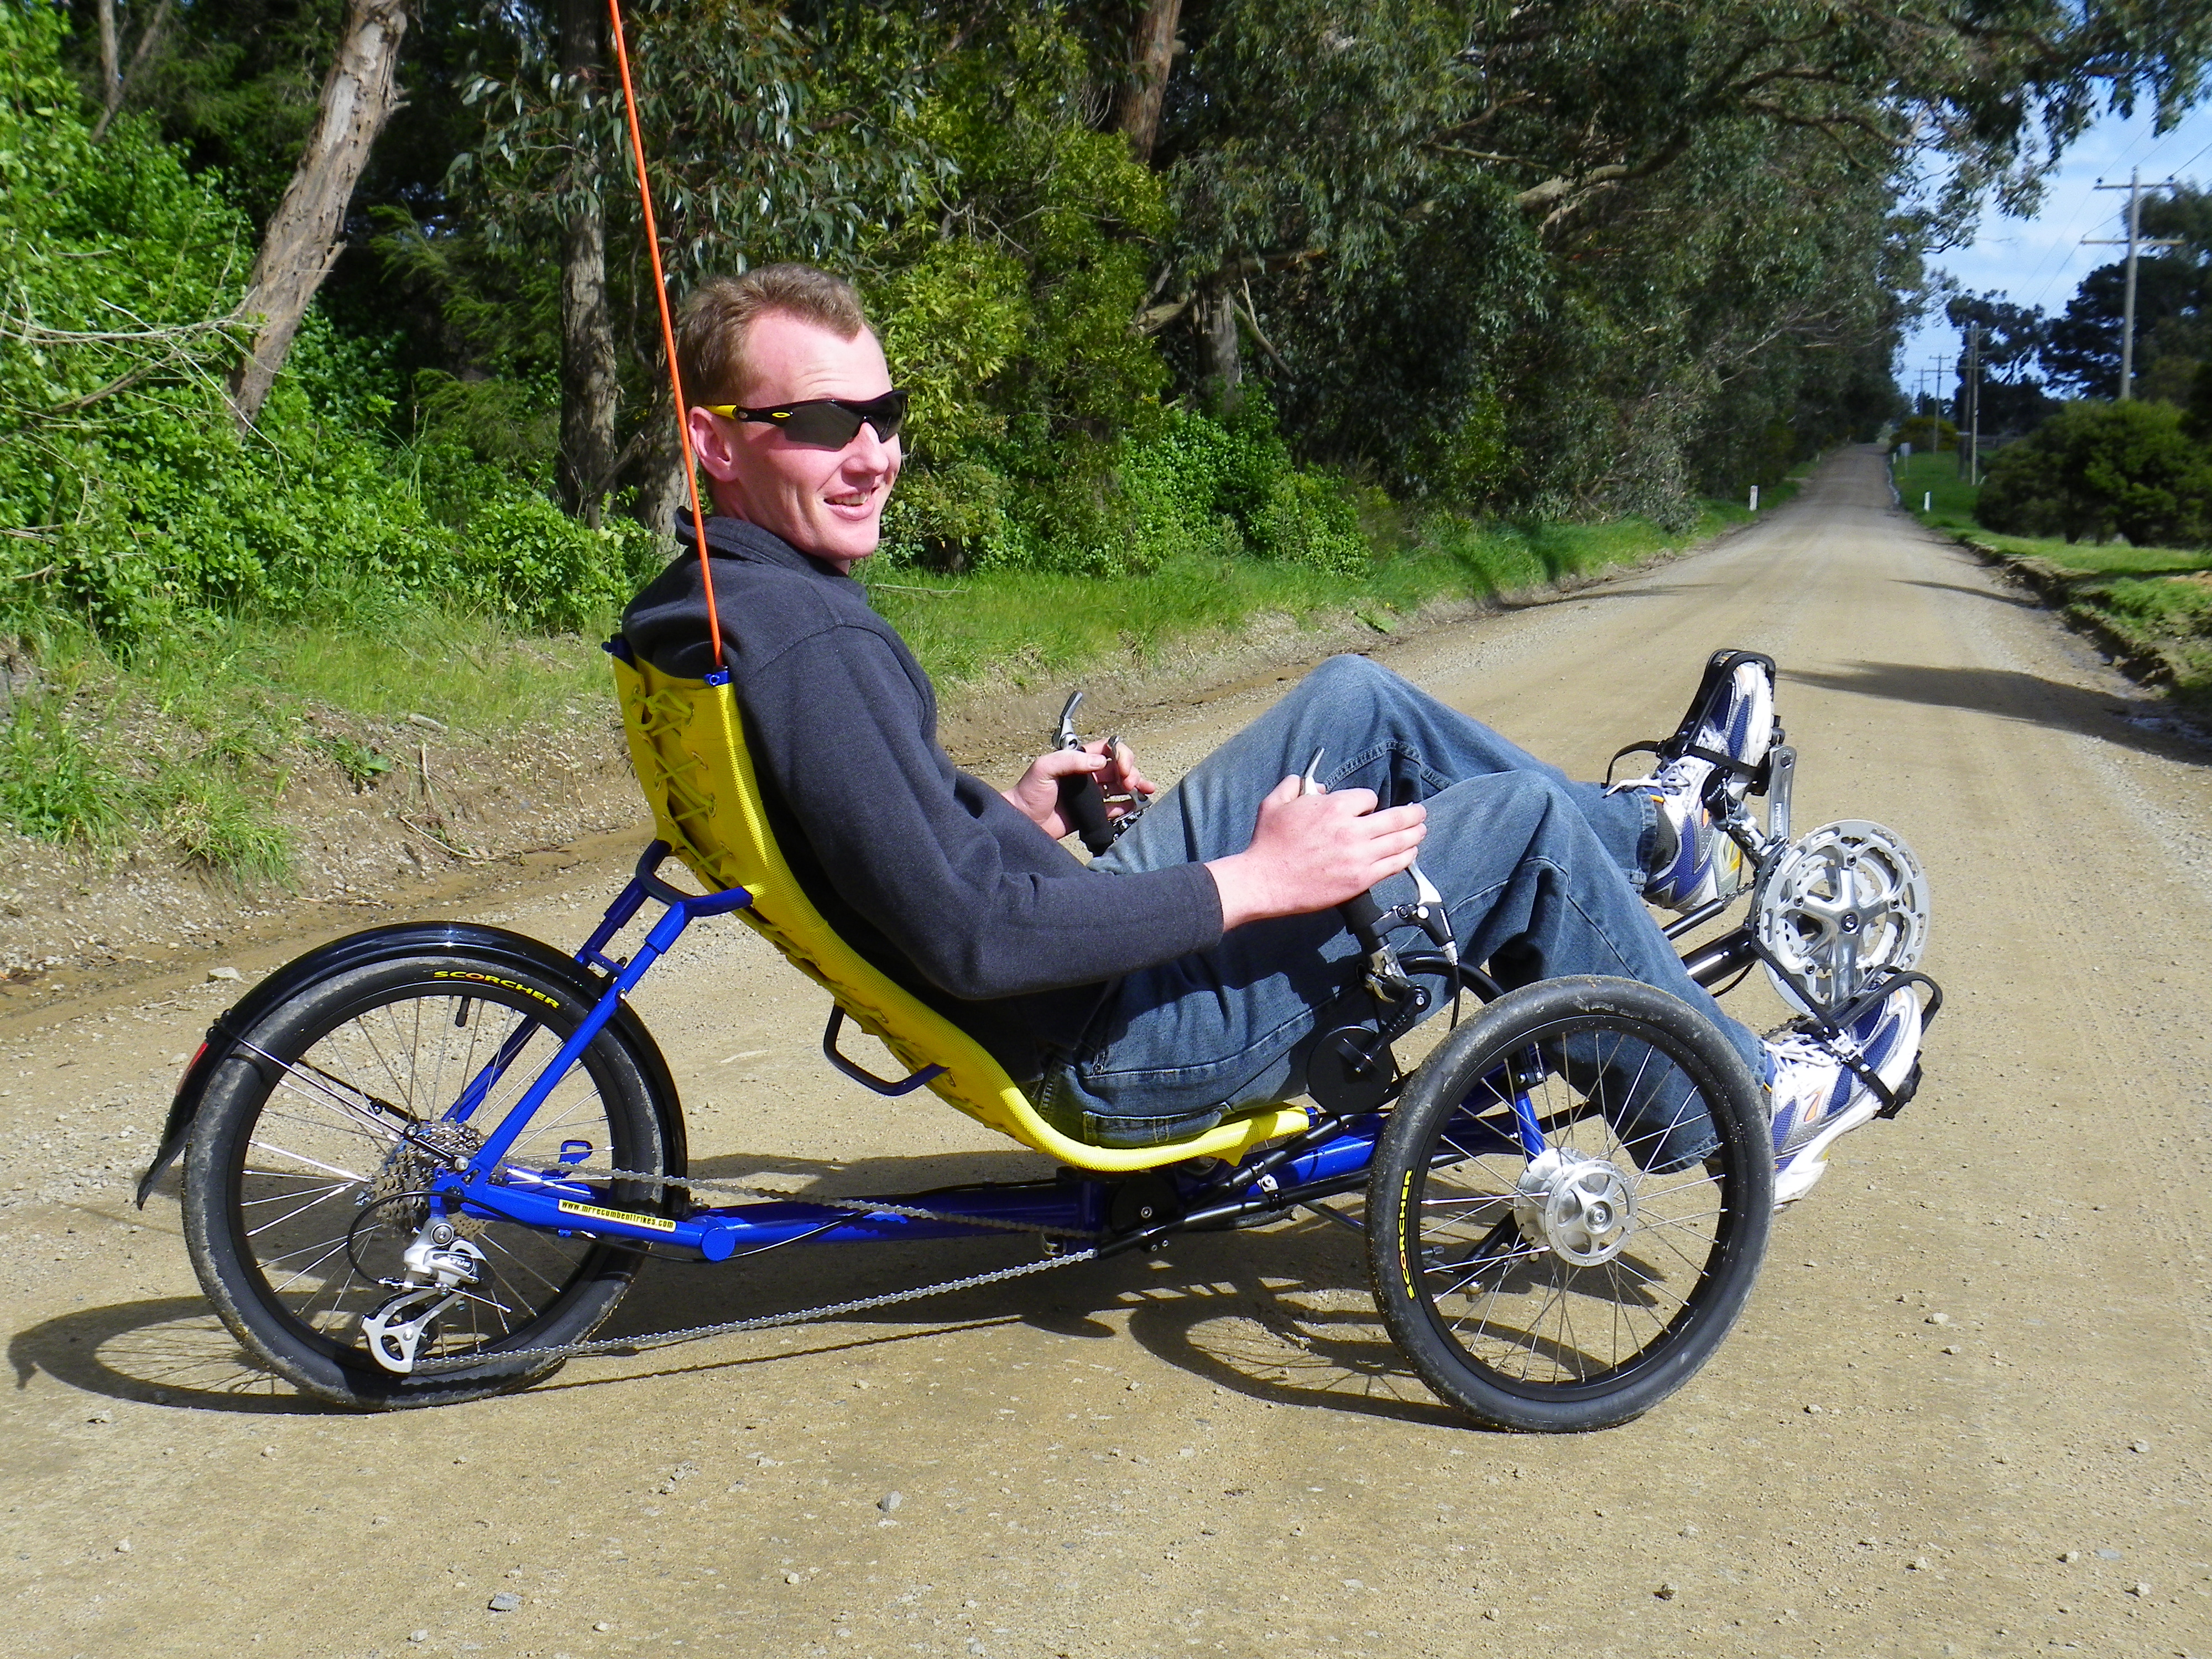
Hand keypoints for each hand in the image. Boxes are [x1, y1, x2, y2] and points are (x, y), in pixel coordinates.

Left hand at [1002, 738, 1156, 839]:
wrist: (1021, 822)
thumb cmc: (1027, 792)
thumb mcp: (1044, 768)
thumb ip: (1071, 760)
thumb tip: (1101, 762)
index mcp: (1078, 760)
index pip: (1108, 749)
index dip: (1120, 754)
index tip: (1122, 767)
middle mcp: (1087, 775)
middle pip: (1119, 768)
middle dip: (1131, 772)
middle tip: (1131, 783)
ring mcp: (1091, 795)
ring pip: (1120, 787)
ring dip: (1135, 787)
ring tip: (1145, 791)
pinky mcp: (1091, 814)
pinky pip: (1114, 808)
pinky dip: (1126, 806)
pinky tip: (1134, 806)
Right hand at [1205, 774, 1426, 930]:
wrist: (1265, 881)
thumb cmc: (1268, 842)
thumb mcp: (1275, 802)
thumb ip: (1295, 785)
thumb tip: (1315, 786)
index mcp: (1334, 806)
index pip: (1369, 798)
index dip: (1369, 802)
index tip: (1367, 808)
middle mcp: (1352, 829)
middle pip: (1395, 818)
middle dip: (1412, 814)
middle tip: (1419, 813)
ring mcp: (1359, 856)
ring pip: (1400, 841)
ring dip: (1415, 834)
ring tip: (1421, 830)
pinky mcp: (1360, 879)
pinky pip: (1393, 865)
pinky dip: (1406, 857)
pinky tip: (1410, 853)